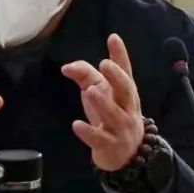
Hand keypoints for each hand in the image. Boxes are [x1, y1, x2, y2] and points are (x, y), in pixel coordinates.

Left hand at [61, 33, 144, 171]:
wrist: (125, 155)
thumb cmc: (111, 116)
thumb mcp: (100, 93)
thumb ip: (85, 76)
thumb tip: (66, 67)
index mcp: (126, 92)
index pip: (125, 70)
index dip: (120, 55)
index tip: (113, 38)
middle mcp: (127, 108)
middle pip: (126, 90)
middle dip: (117, 77)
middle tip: (104, 64)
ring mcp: (120, 128)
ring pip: (114, 114)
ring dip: (102, 103)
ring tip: (90, 91)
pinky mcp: (110, 145)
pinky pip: (100, 138)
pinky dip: (88, 132)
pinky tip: (76, 125)